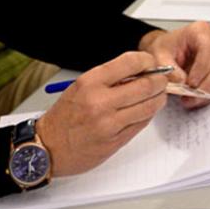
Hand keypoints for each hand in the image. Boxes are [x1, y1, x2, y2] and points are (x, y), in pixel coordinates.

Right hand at [37, 50, 174, 175]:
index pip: (131, 62)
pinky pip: (142, 124)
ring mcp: (109, 124)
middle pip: (147, 85)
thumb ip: (110, 78)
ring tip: (158, 95)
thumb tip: (141, 71)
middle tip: (162, 80)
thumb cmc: (64, 116)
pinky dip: (148, 115)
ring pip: (149, 106)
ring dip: (159, 99)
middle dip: (160, 81)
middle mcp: (100, 102)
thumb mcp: (81, 87)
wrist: (47, 148)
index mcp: (90, 82)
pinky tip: (145, 111)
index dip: (148, 61)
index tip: (151, 63)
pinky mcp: (115, 142)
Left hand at [140, 20, 209, 109]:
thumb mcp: (159, 55)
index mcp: (201, 30)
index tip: (191, 83)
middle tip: (190, 97)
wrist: (168, 50)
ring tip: (190, 100)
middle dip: (205, 85)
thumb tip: (181, 81)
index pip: (208, 49)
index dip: (202, 68)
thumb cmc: (166, 47)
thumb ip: (168, 68)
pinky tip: (196, 99)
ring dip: (207, 92)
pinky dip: (209, 93)